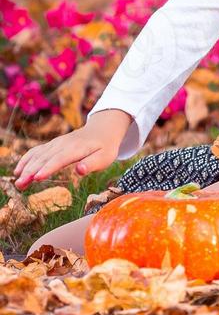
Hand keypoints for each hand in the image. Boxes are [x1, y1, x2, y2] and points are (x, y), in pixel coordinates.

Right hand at [14, 109, 131, 189]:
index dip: (48, 168)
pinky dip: (26, 159)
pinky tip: (18, 170)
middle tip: (20, 185)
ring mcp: (56, 144)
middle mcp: (63, 145)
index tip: (37, 178)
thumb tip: (79, 171)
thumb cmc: (105, 147)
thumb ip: (92, 164)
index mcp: (77, 149)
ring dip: (26, 168)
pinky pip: (36, 151)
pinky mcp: (52, 145)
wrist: (102, 129)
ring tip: (17, 182)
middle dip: (31, 171)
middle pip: (45, 158)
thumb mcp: (105, 157)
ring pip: (38, 155)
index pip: (60, 159)